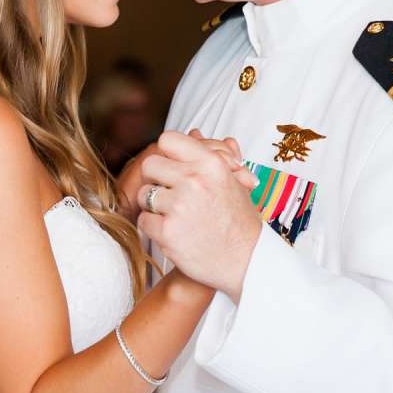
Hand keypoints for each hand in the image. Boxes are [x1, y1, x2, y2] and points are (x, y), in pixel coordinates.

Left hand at [136, 131, 260, 297]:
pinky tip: (174, 233)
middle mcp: (194, 181)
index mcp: (211, 164)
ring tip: (176, 216)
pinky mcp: (168, 232)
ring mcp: (180, 207)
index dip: (167, 154)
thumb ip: (213, 155)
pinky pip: (144, 220)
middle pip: (150, 165)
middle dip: (156, 179)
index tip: (172, 168)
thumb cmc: (239, 220)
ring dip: (155, 206)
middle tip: (170, 194)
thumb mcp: (233, 181)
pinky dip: (155, 228)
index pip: (168, 140)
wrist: (247, 261)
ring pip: (145, 194)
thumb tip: (195, 131)